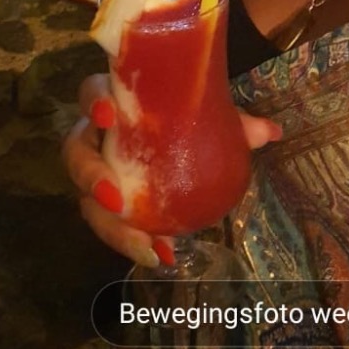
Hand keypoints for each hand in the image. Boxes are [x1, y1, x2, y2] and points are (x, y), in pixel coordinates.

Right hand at [61, 72, 282, 268]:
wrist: (177, 135)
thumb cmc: (183, 116)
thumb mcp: (208, 115)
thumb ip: (235, 122)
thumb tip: (271, 132)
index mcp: (115, 102)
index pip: (90, 93)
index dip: (92, 103)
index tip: (108, 117)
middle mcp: (95, 138)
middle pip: (76, 155)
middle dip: (90, 178)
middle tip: (116, 199)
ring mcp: (97, 174)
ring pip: (88, 202)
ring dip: (113, 228)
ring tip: (144, 246)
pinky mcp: (106, 205)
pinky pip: (112, 225)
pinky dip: (134, 242)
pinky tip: (161, 256)